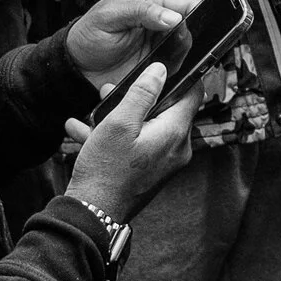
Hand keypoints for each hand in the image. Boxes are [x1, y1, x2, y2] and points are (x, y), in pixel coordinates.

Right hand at [62, 60, 200, 224]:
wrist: (92, 215)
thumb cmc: (105, 171)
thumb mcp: (119, 123)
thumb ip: (142, 93)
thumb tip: (160, 70)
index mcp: (175, 133)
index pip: (193, 93)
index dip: (181, 75)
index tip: (165, 65)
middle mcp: (177, 149)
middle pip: (166, 110)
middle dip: (139, 98)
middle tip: (113, 91)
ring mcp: (165, 163)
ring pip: (148, 128)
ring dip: (122, 117)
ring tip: (95, 113)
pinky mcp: (150, 173)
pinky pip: (139, 146)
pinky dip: (118, 138)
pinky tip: (87, 133)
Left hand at [63, 0, 195, 91]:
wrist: (76, 68)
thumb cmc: (88, 35)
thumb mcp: (110, 16)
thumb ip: (141, 12)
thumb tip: (173, 17)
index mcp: (152, 2)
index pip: (184, 2)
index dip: (194, 11)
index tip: (194, 24)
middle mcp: (160, 23)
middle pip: (191, 27)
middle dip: (189, 36)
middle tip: (175, 44)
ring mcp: (159, 46)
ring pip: (186, 49)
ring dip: (181, 55)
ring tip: (161, 59)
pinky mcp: (156, 67)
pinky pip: (175, 68)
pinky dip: (173, 71)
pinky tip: (161, 72)